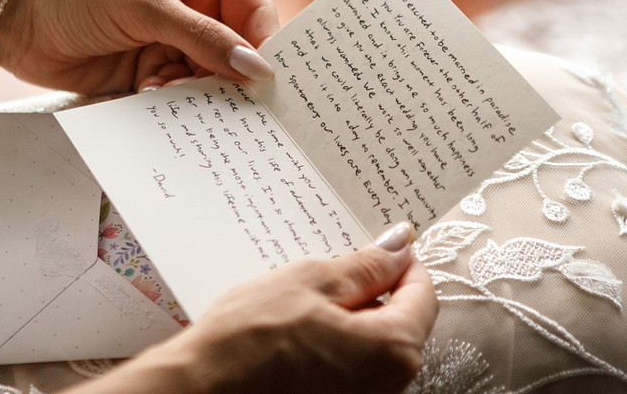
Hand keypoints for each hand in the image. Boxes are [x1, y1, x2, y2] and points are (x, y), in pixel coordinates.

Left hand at [0, 0, 279, 93]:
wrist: (18, 24)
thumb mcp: (146, 8)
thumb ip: (203, 38)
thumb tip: (256, 70)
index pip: (254, 13)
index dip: (265, 43)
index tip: (268, 79)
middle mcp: (194, 14)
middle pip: (237, 53)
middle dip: (233, 76)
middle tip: (232, 102)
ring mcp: (173, 48)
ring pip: (211, 81)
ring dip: (198, 92)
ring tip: (167, 87)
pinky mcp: (152, 77)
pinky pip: (182, 98)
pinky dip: (175, 103)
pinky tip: (151, 94)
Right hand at [89, 223, 436, 393]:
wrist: (203, 389)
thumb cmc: (251, 337)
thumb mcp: (311, 281)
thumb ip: (365, 265)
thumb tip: (399, 246)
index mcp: (394, 350)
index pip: (423, 293)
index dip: (399, 262)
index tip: (375, 248)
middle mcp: (389, 386)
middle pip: (399, 322)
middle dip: (370, 292)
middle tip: (326, 273)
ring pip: (371, 345)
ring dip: (348, 318)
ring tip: (302, 304)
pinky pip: (349, 367)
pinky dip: (331, 345)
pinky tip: (294, 333)